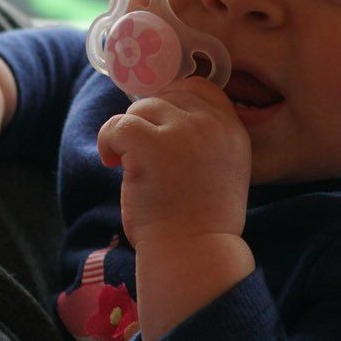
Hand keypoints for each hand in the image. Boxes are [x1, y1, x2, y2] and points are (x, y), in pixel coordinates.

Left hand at [96, 74, 251, 249]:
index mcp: (233, 129)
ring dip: (129, 134)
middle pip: (166, 96)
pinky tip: (112, 162)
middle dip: (148, 122)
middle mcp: (212, 125)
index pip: (199, 87)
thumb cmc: (200, 218)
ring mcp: (183, 132)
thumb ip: (202, 135)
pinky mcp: (151, 145)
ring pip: (140, 108)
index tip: (159, 127)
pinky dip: (107, 140)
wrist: (193, 253)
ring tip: (131, 165)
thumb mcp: (219, 166)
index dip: (172, 101)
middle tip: (143, 155)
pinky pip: (118, 124)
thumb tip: (161, 107)